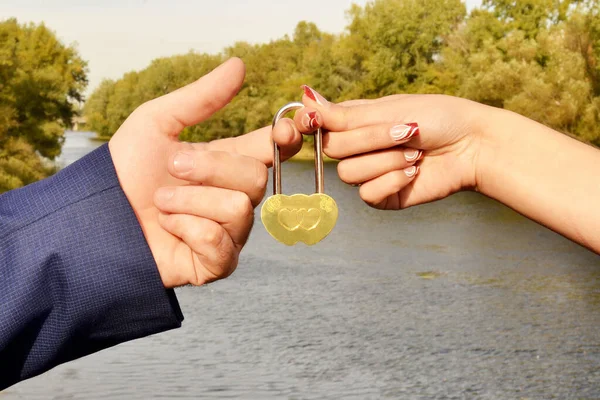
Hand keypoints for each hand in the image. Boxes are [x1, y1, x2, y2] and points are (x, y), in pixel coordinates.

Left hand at [108, 58, 314, 287]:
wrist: (97, 216)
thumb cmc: (125, 171)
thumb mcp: (157, 123)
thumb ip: (201, 98)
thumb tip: (240, 64)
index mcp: (227, 164)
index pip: (272, 151)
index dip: (285, 140)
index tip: (283, 130)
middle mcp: (236, 198)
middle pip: (256, 178)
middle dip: (210, 168)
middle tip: (172, 168)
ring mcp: (230, 233)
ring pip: (239, 209)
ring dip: (189, 201)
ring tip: (162, 204)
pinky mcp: (217, 264)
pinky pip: (220, 243)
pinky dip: (186, 230)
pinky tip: (168, 229)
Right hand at [300, 86, 487, 208]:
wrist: (473, 146)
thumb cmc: (437, 118)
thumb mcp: (389, 110)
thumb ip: (345, 114)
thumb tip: (305, 98)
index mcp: (357, 121)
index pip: (319, 124)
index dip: (311, 125)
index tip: (312, 123)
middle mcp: (359, 147)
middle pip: (332, 149)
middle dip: (370, 139)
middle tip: (404, 131)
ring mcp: (370, 173)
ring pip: (349, 174)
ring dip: (386, 161)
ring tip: (415, 153)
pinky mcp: (383, 196)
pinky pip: (367, 194)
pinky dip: (393, 181)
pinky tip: (414, 171)